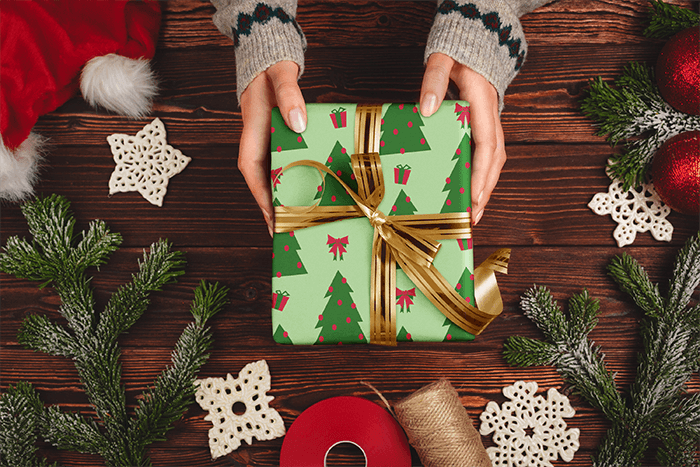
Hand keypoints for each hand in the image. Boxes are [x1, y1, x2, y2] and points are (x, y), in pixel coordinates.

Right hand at [239, 60, 305, 235]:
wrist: (269, 58)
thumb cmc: (272, 68)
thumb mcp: (281, 77)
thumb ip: (289, 96)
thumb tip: (298, 123)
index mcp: (253, 132)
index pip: (252, 171)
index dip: (261, 197)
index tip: (272, 219)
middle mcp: (258, 143)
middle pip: (263, 181)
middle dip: (274, 207)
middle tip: (289, 231)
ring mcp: (268, 143)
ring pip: (274, 176)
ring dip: (284, 197)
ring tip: (300, 221)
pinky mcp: (279, 141)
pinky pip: (285, 164)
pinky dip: (294, 180)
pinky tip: (309, 193)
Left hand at [419, 53, 505, 225]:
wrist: (475, 41)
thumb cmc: (458, 53)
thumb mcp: (443, 60)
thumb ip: (434, 80)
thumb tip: (427, 109)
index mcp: (483, 104)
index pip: (486, 145)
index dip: (481, 173)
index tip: (474, 196)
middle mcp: (491, 118)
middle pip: (494, 160)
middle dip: (485, 190)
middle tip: (474, 217)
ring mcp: (490, 123)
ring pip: (493, 160)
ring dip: (485, 186)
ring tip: (473, 213)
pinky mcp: (484, 126)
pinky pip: (486, 155)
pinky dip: (482, 175)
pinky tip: (471, 191)